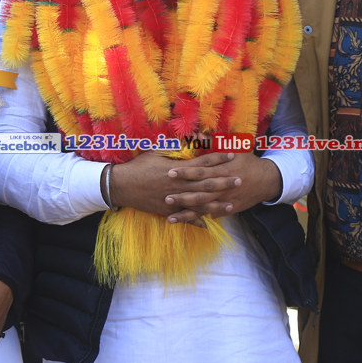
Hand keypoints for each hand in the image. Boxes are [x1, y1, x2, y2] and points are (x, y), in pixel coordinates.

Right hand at [107, 152, 237, 217]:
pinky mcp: (168, 210)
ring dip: (217, 204)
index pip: (203, 163)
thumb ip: (174, 147)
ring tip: (231, 204)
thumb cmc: (139, 166)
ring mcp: (174, 199)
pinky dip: (197, 220)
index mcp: (178, 169)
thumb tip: (189, 139)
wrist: (121, 185)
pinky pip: (185, 216)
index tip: (232, 155)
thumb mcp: (156, 151)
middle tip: (239, 180)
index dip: (219, 158)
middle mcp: (179, 185)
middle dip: (224, 182)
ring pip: (200, 203)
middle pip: (207, 184)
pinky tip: (209, 223)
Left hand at [162, 153, 282, 223]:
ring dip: (187, 213)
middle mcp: (223, 186)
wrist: (268, 180)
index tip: (169, 172)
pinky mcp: (229, 209)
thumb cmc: (248, 162)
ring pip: (204, 208)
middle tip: (165, 197)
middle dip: (182, 196)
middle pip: (200, 192)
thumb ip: (214, 143)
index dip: (185, 172)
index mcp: (223, 170)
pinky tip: (187, 223)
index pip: (201, 171)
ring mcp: (226, 199)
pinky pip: (212, 215)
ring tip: (170, 217)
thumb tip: (197, 134)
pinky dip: (201, 220)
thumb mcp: (235, 148)